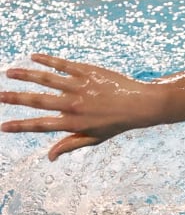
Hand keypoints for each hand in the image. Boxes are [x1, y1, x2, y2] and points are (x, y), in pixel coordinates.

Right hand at [1, 53, 154, 160]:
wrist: (141, 104)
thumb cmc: (117, 123)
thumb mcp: (94, 138)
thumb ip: (70, 145)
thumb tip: (49, 157)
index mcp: (74, 123)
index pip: (41, 125)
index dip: (20, 126)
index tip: (2, 126)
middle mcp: (74, 105)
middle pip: (38, 101)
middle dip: (15, 98)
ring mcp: (80, 87)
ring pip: (47, 79)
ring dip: (26, 75)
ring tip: (9, 73)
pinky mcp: (88, 72)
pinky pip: (64, 65)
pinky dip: (48, 60)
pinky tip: (34, 56)